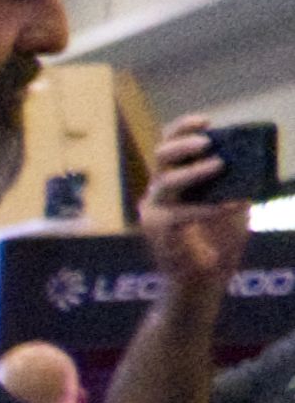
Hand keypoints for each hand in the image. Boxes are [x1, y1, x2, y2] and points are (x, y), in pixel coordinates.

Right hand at [144, 120, 252, 292]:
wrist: (203, 282)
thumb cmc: (218, 242)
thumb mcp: (232, 202)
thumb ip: (234, 183)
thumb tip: (248, 158)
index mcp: (175, 180)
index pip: (169, 145)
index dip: (184, 128)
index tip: (207, 120)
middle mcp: (160, 192)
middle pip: (160, 155)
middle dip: (183, 144)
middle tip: (208, 142)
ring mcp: (155, 212)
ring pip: (165, 182)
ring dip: (194, 172)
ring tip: (220, 165)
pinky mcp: (157, 232)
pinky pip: (181, 214)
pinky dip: (208, 208)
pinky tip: (232, 205)